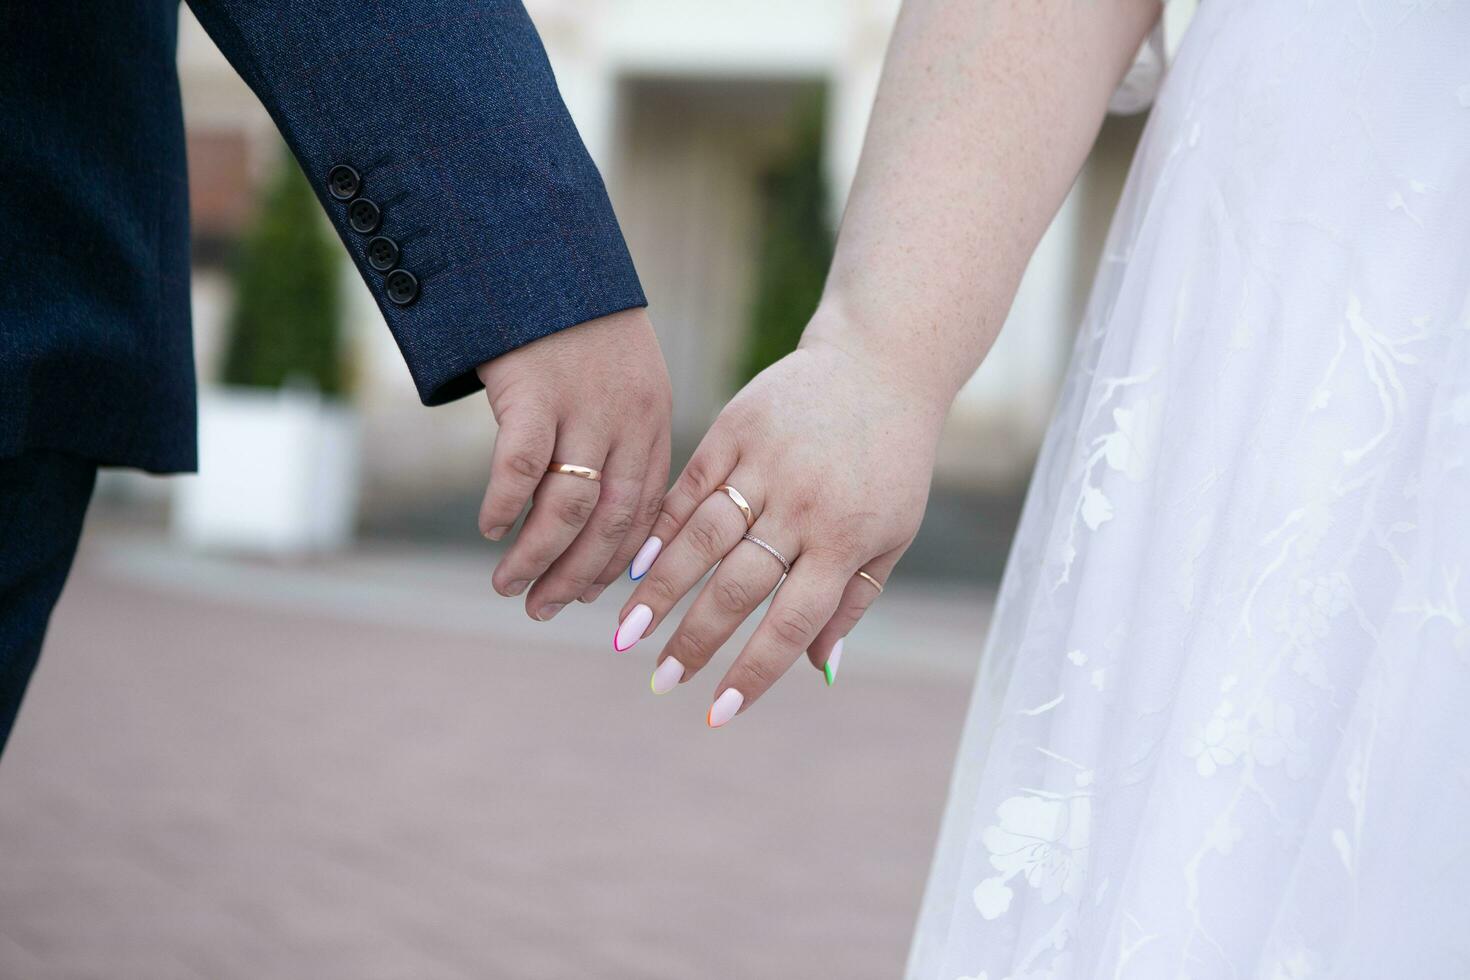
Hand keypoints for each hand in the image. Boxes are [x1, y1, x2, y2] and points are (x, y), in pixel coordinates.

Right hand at [476, 307, 670, 619]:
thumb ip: (618, 438)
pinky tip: (490, 530)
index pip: (644, 513)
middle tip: (543, 610)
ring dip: (537, 557)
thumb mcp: (622, 379)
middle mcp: (626, 420)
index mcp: (652, 422)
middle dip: (578, 576)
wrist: (543, 249)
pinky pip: (522, 468)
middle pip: (612, 521)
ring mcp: (582, 406)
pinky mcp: (534, 391)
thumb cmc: (576, 325)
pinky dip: (505, 507)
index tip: (585, 596)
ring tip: (509, 586)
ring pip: (569, 507)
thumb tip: (593, 515)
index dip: (615, 563)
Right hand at [614, 331, 945, 725]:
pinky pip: (689, 486)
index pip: (792, 622)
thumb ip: (854, 601)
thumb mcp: (892, 533)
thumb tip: (819, 670)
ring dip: (659, 592)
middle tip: (661, 681)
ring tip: (626, 636)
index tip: (718, 712)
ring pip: (701, 538)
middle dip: (695, 641)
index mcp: (845, 540)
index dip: (754, 671)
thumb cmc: (891, 462)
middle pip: (738, 586)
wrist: (881, 362)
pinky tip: (634, 566)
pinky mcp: (736, 428)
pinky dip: (659, 528)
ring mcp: (765, 465)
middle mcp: (802, 506)